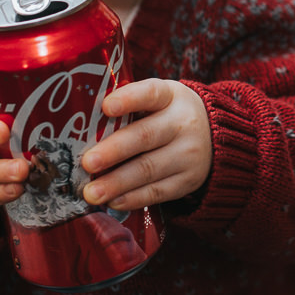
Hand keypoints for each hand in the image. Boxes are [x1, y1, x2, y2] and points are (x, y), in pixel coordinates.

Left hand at [79, 79, 211, 210]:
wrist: (214, 136)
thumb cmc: (168, 115)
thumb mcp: (158, 100)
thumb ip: (129, 107)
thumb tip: (81, 125)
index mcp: (170, 96)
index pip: (150, 93)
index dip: (128, 99)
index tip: (105, 107)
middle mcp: (183, 123)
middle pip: (146, 136)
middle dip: (114, 151)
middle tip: (87, 162)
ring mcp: (188, 154)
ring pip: (149, 169)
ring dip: (117, 182)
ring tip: (91, 193)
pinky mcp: (187, 180)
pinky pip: (158, 192)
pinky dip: (133, 198)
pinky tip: (112, 201)